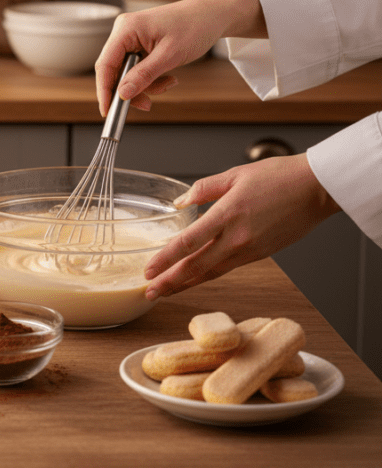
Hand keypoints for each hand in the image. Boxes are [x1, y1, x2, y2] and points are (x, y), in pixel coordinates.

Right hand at [95, 0, 266, 116]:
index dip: (104, 90)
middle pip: (114, 70)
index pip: (105, 64)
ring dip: (145, 85)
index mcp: (126, 28)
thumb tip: (122, 94)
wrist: (214, 15)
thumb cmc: (196, 26)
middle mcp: (124, 31)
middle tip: (147, 103)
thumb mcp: (170, 55)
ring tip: (168, 83)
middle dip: (131, 89)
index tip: (108, 111)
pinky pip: (137, 67)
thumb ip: (144, 75)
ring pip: (127, 72)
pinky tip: (167, 76)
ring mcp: (132, 37)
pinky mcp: (140, 43)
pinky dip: (150, 77)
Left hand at [143, 154, 341, 300]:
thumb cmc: (280, 177)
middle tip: (149, 292)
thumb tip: (180, 202)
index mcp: (228, 214)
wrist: (317, 189)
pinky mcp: (261, 254)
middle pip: (197, 267)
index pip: (188, 243)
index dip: (166, 260)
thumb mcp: (234, 175)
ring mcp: (250, 249)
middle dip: (170, 282)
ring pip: (212, 272)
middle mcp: (237, 238)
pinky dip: (208, 276)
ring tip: (166, 292)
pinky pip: (228, 268)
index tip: (149, 271)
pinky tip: (195, 278)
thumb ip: (203, 188)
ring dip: (187, 284)